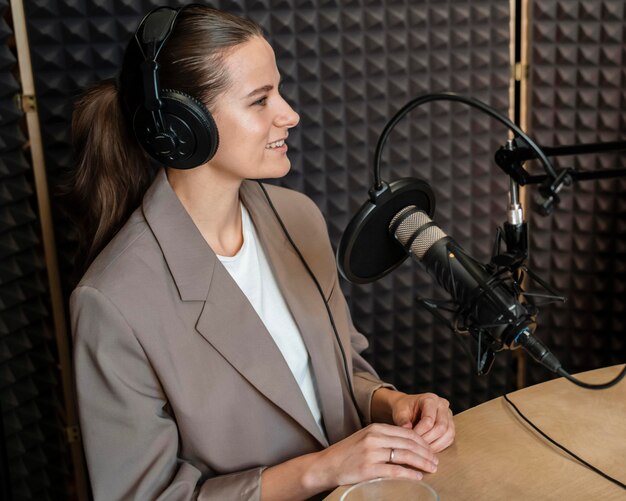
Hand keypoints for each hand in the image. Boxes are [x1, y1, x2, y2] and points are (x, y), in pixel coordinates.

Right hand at [307, 423, 438, 489]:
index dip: (423, 442)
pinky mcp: (369, 469)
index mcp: (375, 428)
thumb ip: (384, 438)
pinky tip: (418, 477)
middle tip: (436, 461)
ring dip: (422, 463)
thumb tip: (409, 445)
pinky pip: (395, 470)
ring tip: (432, 469)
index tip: (432, 450)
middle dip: (426, 453)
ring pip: (405, 455)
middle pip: (409, 443)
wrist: (327, 465)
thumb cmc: (347, 453)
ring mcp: (372, 453)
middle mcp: (375, 438)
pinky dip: (409, 474)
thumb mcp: (365, 438)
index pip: (407, 433)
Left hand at [389, 392, 454, 451]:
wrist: (408, 407)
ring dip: (436, 445)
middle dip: (429, 439)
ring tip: (423, 449)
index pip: (429, 419)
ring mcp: (448, 415)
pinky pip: (450, 438)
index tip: (410, 438)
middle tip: (417, 446)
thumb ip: (402, 420)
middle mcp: (442, 405)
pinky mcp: (450, 424)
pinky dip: (441, 446)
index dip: (420, 431)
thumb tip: (407, 428)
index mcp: (430, 399)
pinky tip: (429, 450)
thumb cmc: (404, 409)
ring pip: (449, 433)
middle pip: (442, 426)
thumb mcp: (400, 412)